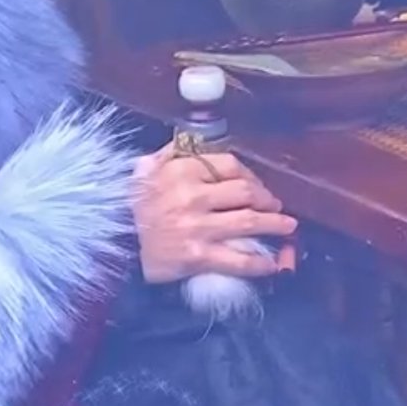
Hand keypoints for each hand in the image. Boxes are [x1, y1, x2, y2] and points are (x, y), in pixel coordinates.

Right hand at [132, 142, 297, 285]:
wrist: (117, 249)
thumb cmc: (135, 209)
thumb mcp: (144, 171)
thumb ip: (168, 153)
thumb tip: (191, 141)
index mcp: (181, 172)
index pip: (228, 164)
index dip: (250, 174)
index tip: (256, 185)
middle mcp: (191, 197)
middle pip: (245, 193)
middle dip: (266, 199)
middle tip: (275, 206)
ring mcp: (197, 228)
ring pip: (249, 223)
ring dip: (275, 225)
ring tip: (288, 226)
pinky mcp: (199, 257)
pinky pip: (239, 260)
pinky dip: (260, 263)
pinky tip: (272, 264)